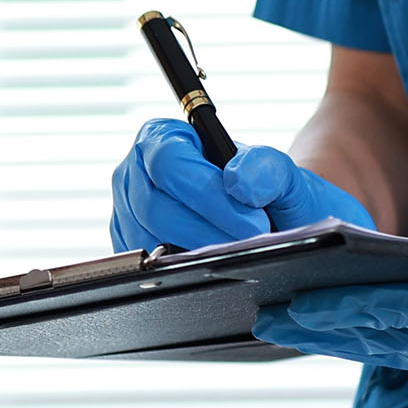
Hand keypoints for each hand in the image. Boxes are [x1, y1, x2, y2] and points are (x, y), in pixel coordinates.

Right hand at [111, 119, 373, 251]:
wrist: (266, 217)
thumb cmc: (265, 188)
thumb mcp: (280, 171)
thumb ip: (267, 167)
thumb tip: (239, 182)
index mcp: (163, 138)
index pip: (170, 163)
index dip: (208, 195)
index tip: (252, 222)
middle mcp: (136, 171)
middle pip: (154, 207)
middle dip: (205, 232)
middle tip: (248, 245)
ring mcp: (127, 210)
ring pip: (147, 239)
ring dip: (194, 253)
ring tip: (233, 253)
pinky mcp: (129, 244)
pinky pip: (145, 264)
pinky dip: (179, 269)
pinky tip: (209, 263)